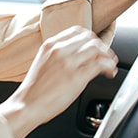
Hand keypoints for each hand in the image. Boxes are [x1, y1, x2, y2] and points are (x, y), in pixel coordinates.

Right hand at [0, 26, 117, 137]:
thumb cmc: (34, 89)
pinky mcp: (76, 77)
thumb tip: (77, 56)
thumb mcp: (43, 63)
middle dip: (102, 47)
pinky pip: (100, 64)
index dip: (91, 38)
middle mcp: (59, 50)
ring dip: (108, 56)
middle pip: (90, 38)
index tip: (96, 46)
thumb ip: (58, 55)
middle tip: (106, 56)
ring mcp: (68, 62)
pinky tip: (109, 73)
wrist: (26, 105)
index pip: (77, 31)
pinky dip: (109, 67)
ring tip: (110, 65)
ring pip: (97, 49)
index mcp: (50, 45)